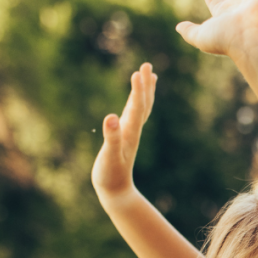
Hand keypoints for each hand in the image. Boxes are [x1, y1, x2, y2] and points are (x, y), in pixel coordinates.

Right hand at [91, 62, 156, 199]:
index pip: (136, 107)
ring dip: (145, 91)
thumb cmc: (110, 176)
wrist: (117, 192)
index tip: (139, 72)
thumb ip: (111, 138)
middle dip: (145, 84)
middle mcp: (133, 130)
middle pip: (143, 104)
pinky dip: (137, 103)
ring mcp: (131, 133)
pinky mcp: (126, 137)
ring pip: (141, 108)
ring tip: (149, 75)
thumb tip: (111, 118)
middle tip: (148, 65)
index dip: (138, 90)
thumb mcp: (108, 157)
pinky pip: (135, 115)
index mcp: (129, 133)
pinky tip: (136, 99)